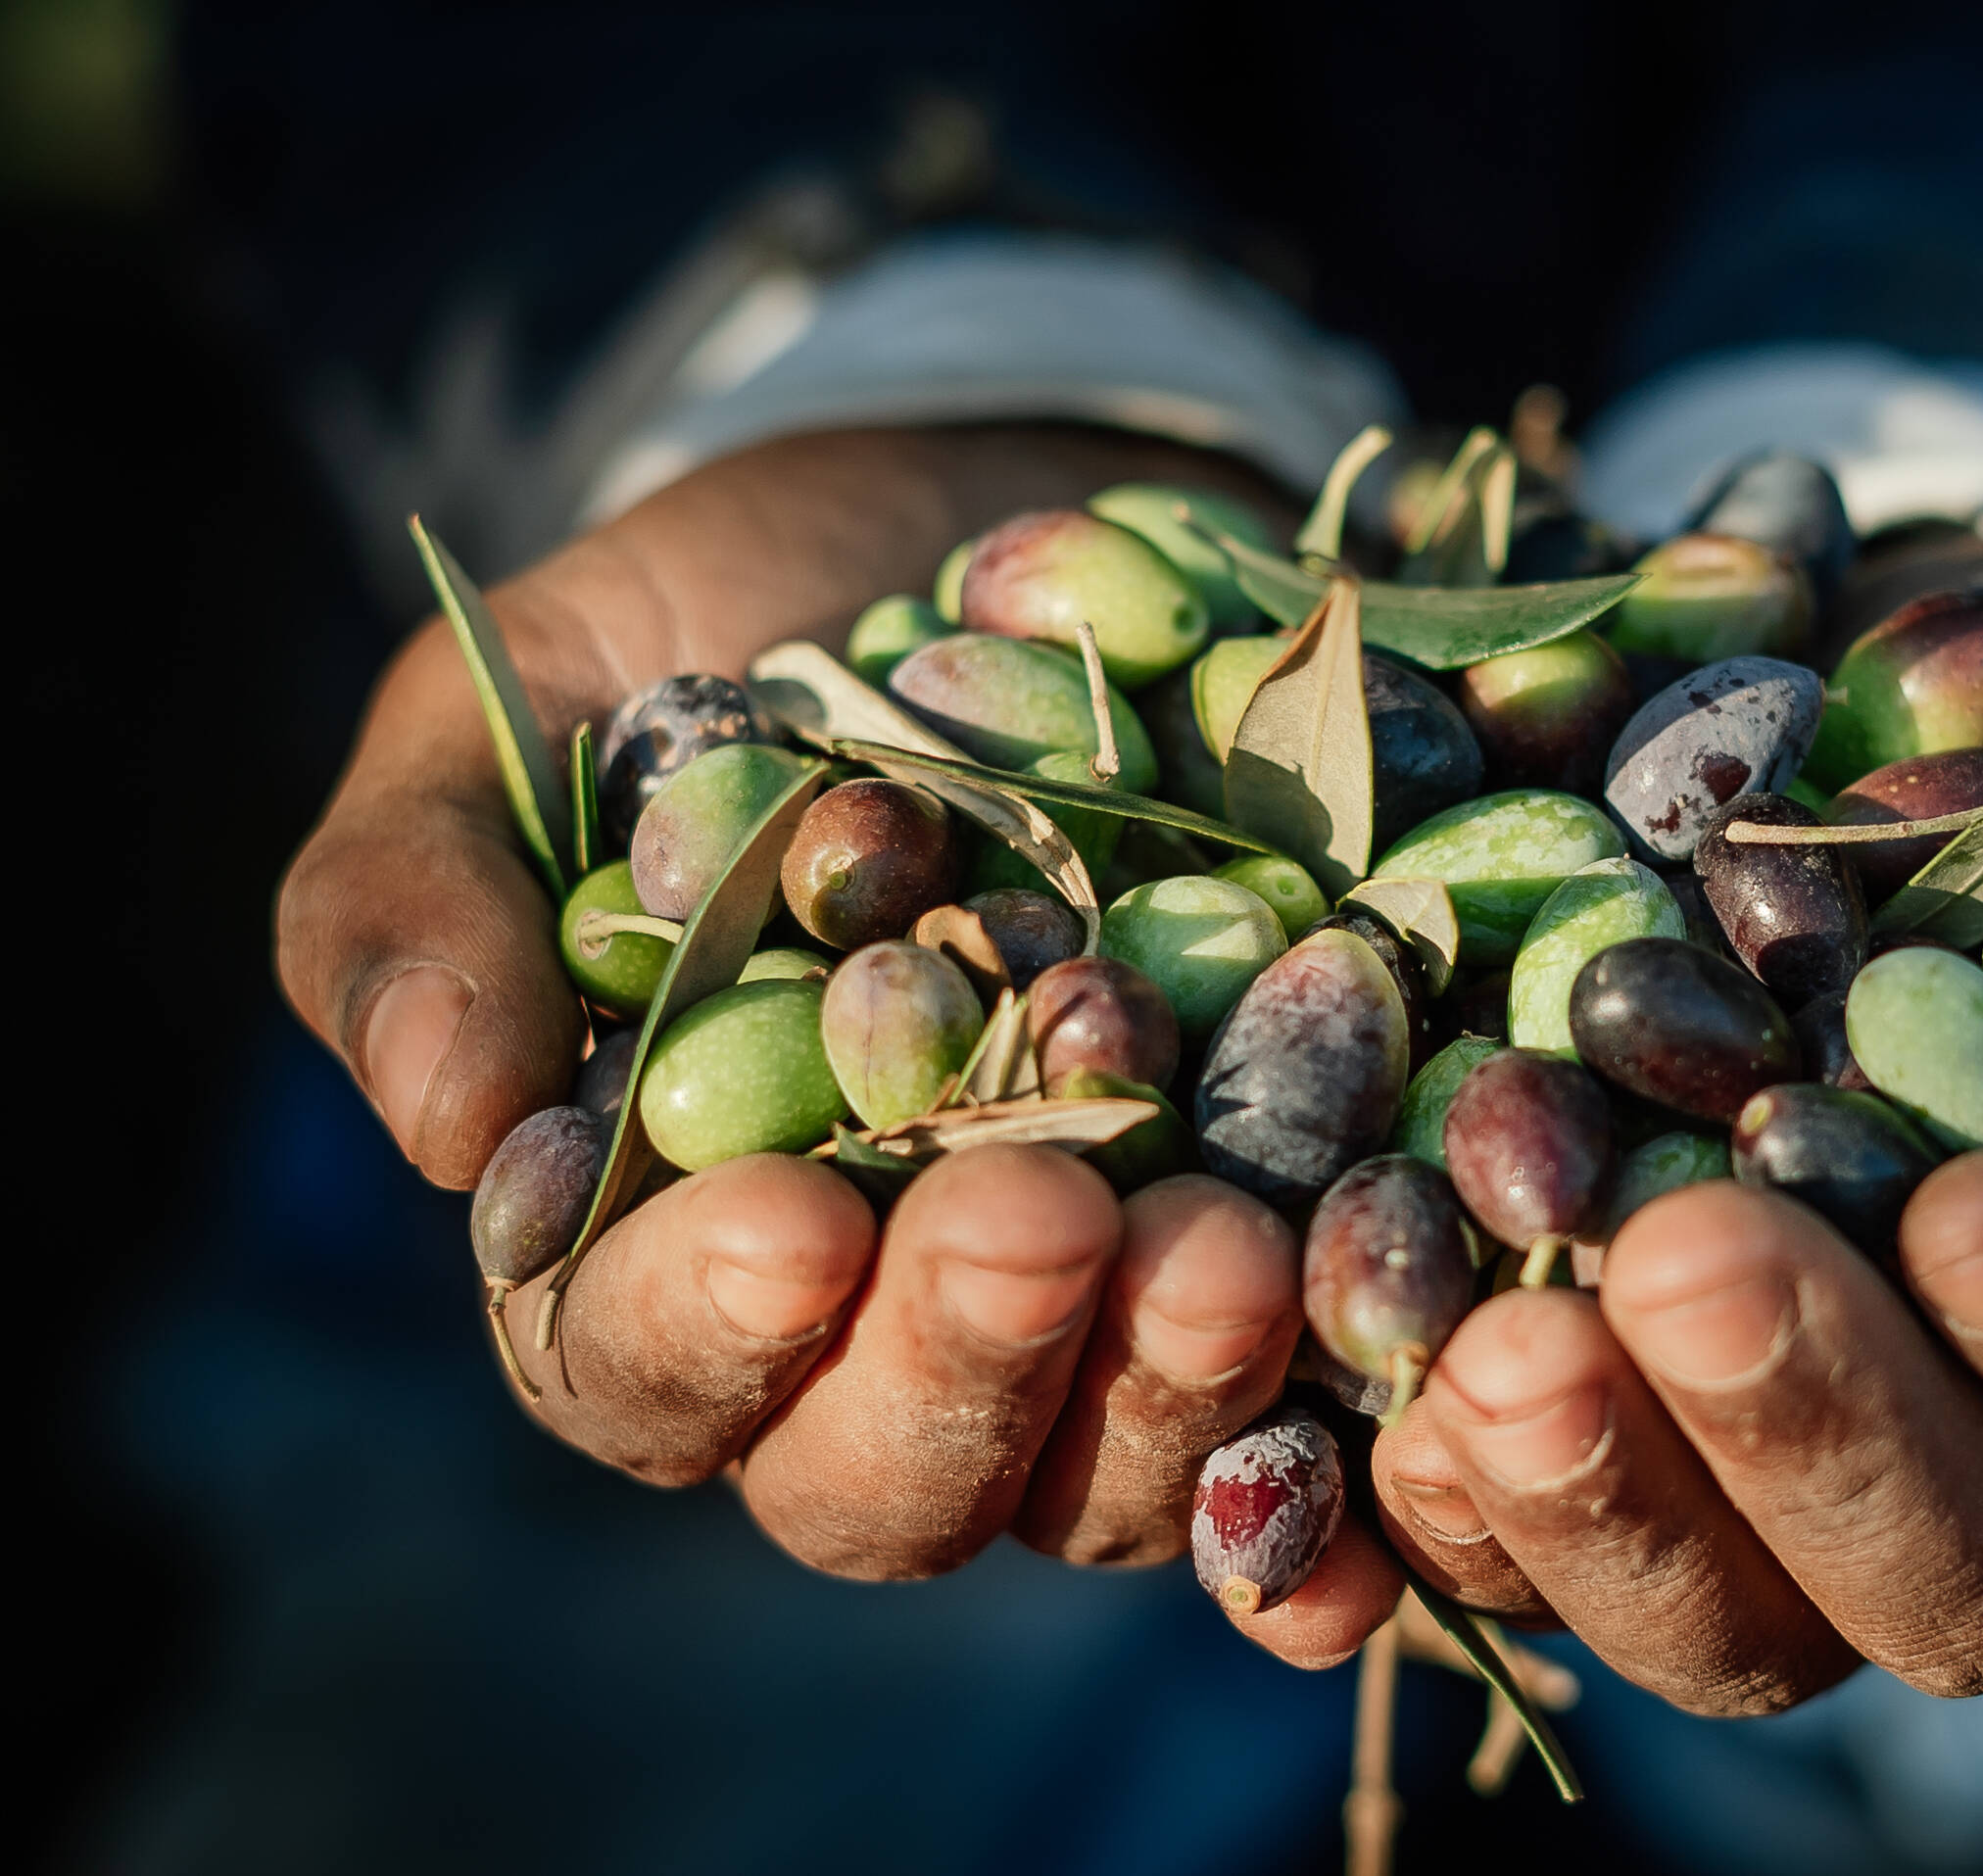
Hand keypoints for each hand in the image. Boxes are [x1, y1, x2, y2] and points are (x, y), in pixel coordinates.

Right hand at [277, 425, 1327, 1577]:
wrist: (1004, 530)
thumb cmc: (725, 631)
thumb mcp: (526, 705)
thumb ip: (418, 893)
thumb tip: (438, 1123)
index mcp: (659, 1235)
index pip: (638, 1361)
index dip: (705, 1329)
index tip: (788, 1222)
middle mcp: (876, 1322)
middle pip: (895, 1475)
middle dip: (967, 1365)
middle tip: (1039, 1218)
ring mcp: (1089, 1307)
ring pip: (1116, 1467)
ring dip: (1180, 1392)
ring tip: (1240, 1243)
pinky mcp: (1272, 1236)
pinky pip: (1325, 1393)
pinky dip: (1363, 1409)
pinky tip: (1417, 1365)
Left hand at [1236, 539, 1982, 1707]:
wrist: (1857, 704)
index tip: (1980, 1212)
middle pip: (1963, 1576)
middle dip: (1824, 1433)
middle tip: (1693, 1261)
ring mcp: (1792, 1476)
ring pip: (1731, 1611)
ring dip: (1605, 1503)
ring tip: (1491, 1347)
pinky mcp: (1607, 1434)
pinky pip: (1520, 1548)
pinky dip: (1431, 1500)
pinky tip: (1359, 1385)